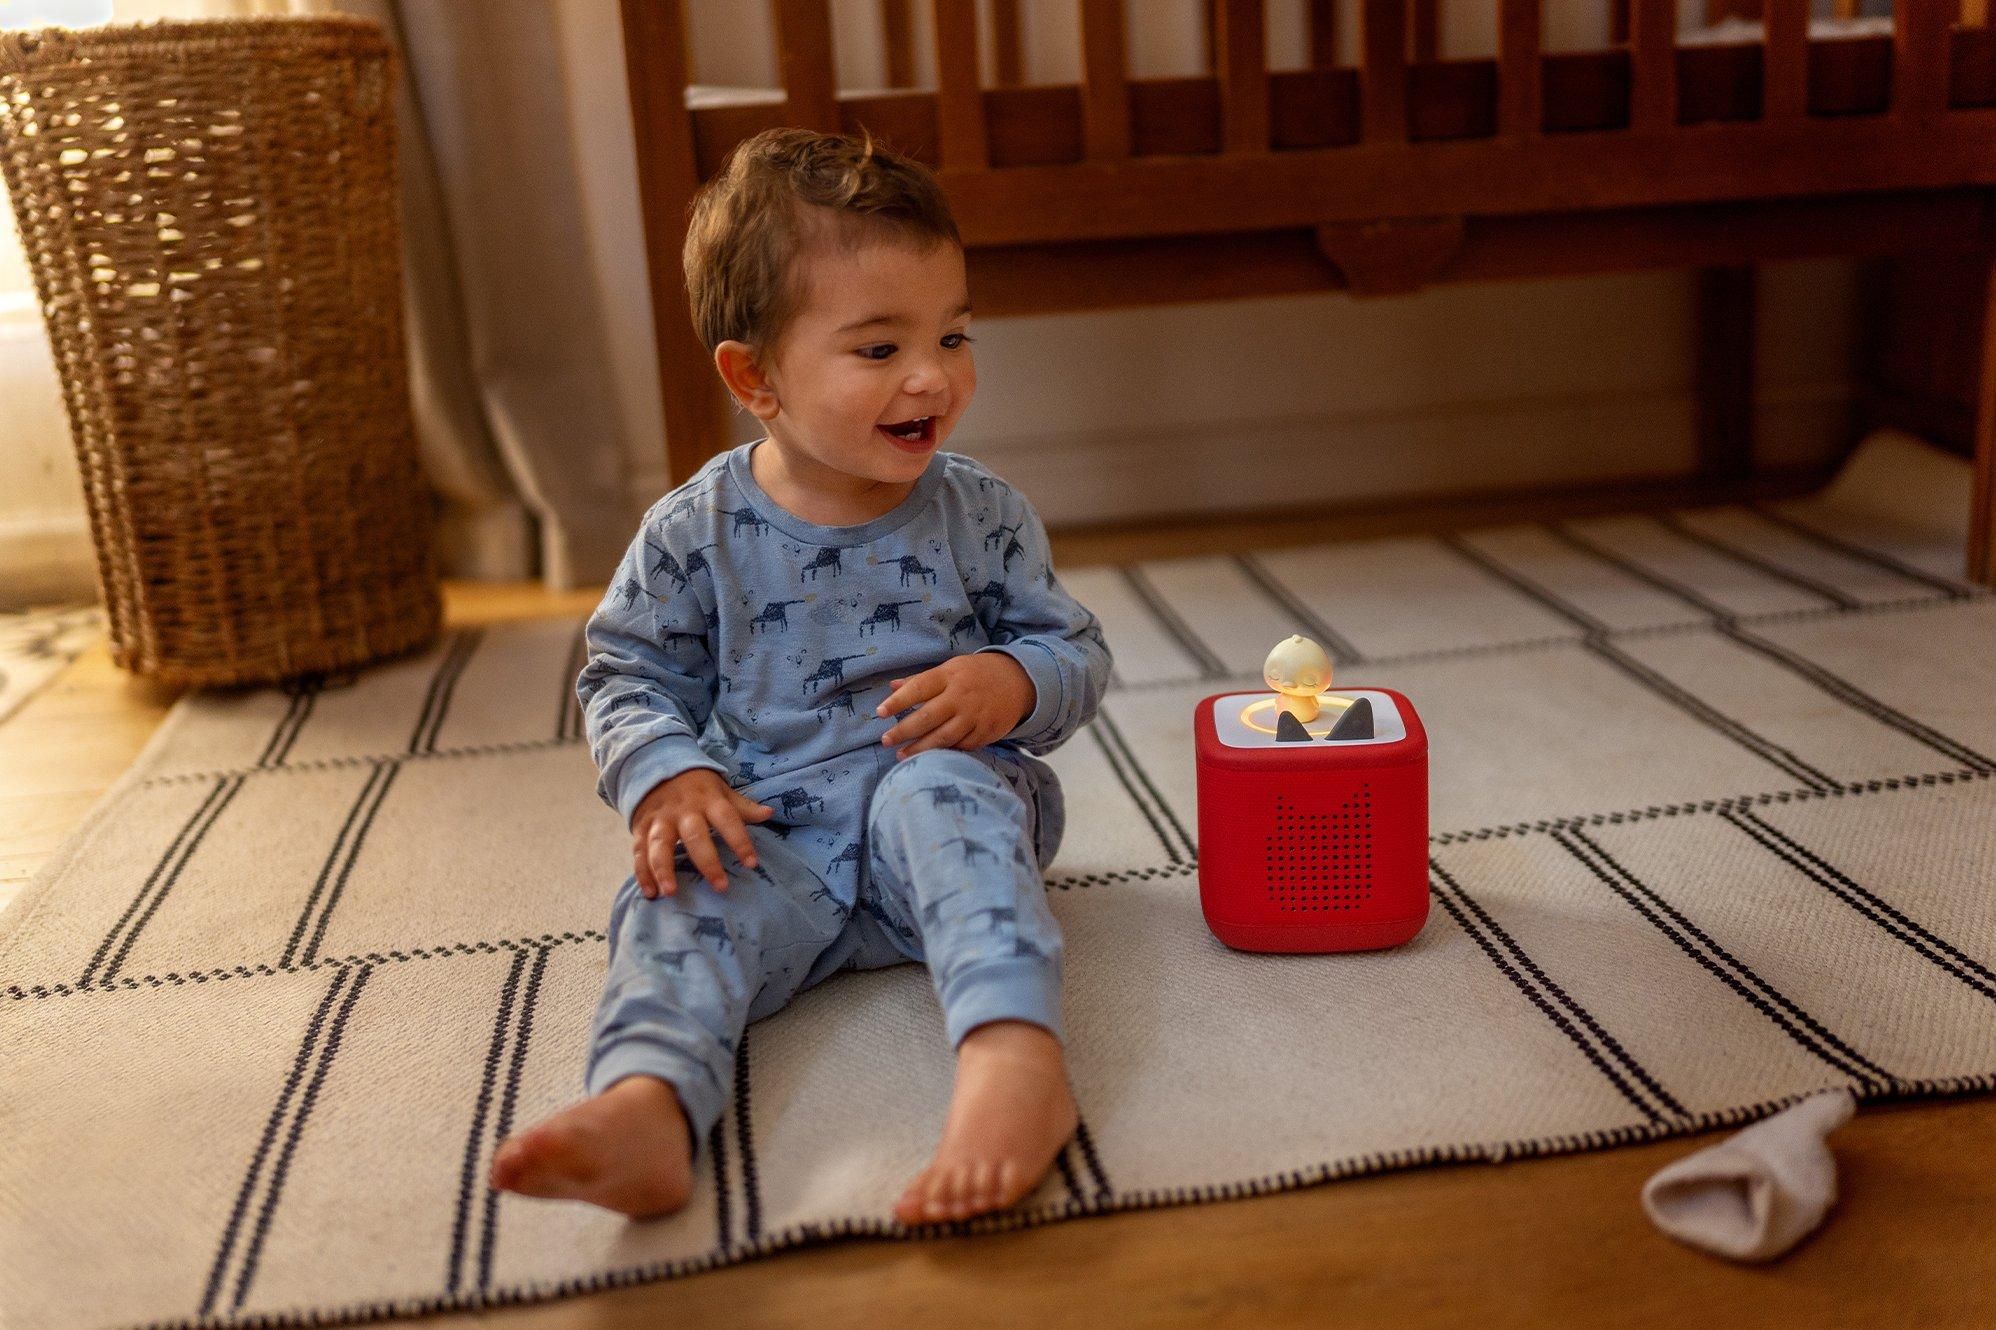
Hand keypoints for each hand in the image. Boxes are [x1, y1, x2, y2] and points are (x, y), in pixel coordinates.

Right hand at [630, 768, 772, 897]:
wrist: (656, 766)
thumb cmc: (697, 787)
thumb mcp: (721, 790)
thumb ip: (743, 806)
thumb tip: (770, 813)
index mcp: (708, 800)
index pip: (728, 819)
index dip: (740, 841)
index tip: (751, 864)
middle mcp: (683, 811)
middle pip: (695, 836)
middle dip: (707, 862)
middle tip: (720, 887)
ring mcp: (660, 819)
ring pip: (659, 845)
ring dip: (663, 869)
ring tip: (670, 893)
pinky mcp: (640, 828)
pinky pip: (639, 852)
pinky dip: (642, 873)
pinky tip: (650, 892)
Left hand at [875, 653, 1034, 759]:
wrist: (1018, 681)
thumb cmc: (976, 674)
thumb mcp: (950, 668)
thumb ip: (921, 680)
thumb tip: (891, 687)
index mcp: (950, 675)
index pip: (919, 688)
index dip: (898, 701)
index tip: (879, 713)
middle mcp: (961, 696)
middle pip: (928, 716)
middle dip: (904, 730)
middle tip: (886, 740)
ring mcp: (975, 716)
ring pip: (944, 737)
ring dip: (920, 748)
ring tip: (901, 756)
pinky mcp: (986, 732)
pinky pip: (961, 746)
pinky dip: (944, 753)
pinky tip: (929, 758)